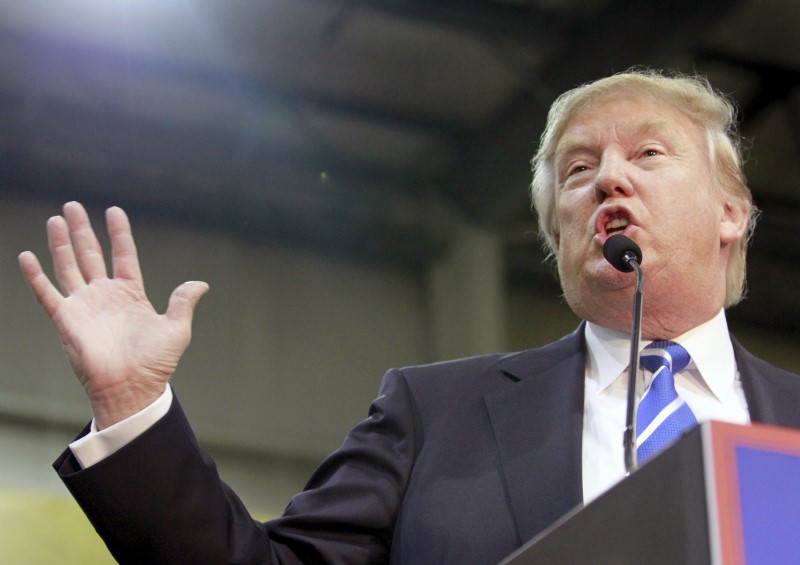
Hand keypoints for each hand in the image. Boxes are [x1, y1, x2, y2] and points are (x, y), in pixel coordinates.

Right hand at [18, 202, 207, 428]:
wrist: (130, 388)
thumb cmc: (154, 363)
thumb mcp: (177, 329)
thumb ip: (183, 302)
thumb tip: (201, 284)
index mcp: (132, 295)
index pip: (124, 255)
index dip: (120, 233)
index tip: (114, 211)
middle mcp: (106, 296)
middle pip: (91, 254)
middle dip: (82, 230)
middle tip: (73, 206)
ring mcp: (84, 306)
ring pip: (69, 266)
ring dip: (61, 243)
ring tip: (55, 219)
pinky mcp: (66, 319)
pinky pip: (47, 293)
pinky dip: (36, 275)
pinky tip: (27, 256)